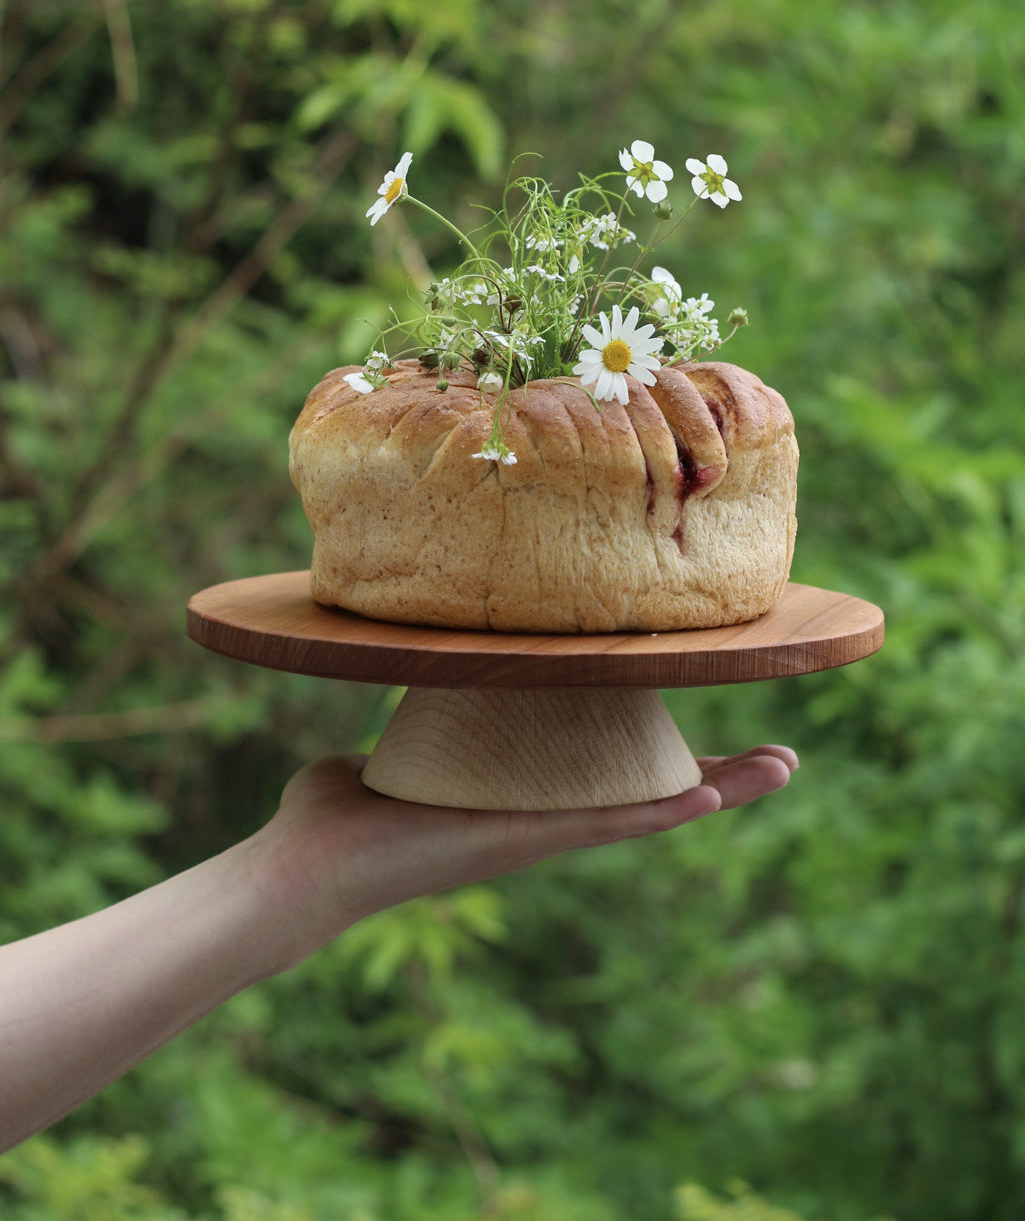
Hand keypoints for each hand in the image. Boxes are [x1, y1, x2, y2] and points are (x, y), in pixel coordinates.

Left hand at [255, 745, 797, 961]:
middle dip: (717, 779)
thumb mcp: (371, 760)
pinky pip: (609, 823)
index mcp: (515, 797)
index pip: (601, 775)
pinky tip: (712, 792)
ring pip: (648, 810)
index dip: (658, 761)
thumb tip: (356, 746)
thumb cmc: (330, 820)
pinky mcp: (526, 839)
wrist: (306, 863)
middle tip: (783, 762)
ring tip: (780, 770)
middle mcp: (541, 819)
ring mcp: (541, 832)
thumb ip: (374, 747)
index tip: (711, 743)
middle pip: (646, 797)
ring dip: (717, 789)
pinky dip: (661, 811)